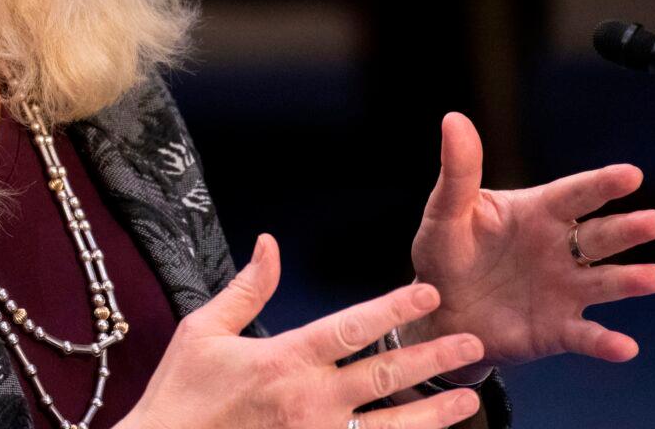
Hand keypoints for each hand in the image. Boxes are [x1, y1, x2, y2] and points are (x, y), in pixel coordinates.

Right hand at [118, 234, 485, 428]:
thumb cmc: (182, 392)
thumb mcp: (205, 329)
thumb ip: (248, 289)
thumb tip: (270, 244)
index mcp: (285, 359)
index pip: (353, 327)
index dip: (394, 308)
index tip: (428, 293)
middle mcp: (310, 401)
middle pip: (386, 376)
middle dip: (433, 358)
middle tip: (471, 342)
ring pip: (391, 428)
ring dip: (434, 414)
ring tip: (469, 400)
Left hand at [408, 112, 654, 377]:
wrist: (437, 310)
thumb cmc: (445, 251)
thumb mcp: (446, 211)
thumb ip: (458, 170)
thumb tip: (454, 118)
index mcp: (537, 213)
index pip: (574, 194)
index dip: (601, 184)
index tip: (630, 174)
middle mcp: (559, 249)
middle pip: (600, 236)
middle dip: (628, 229)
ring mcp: (563, 289)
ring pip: (604, 282)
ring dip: (630, 280)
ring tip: (654, 276)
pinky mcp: (557, 329)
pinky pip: (585, 335)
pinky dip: (605, 342)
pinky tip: (623, 346)